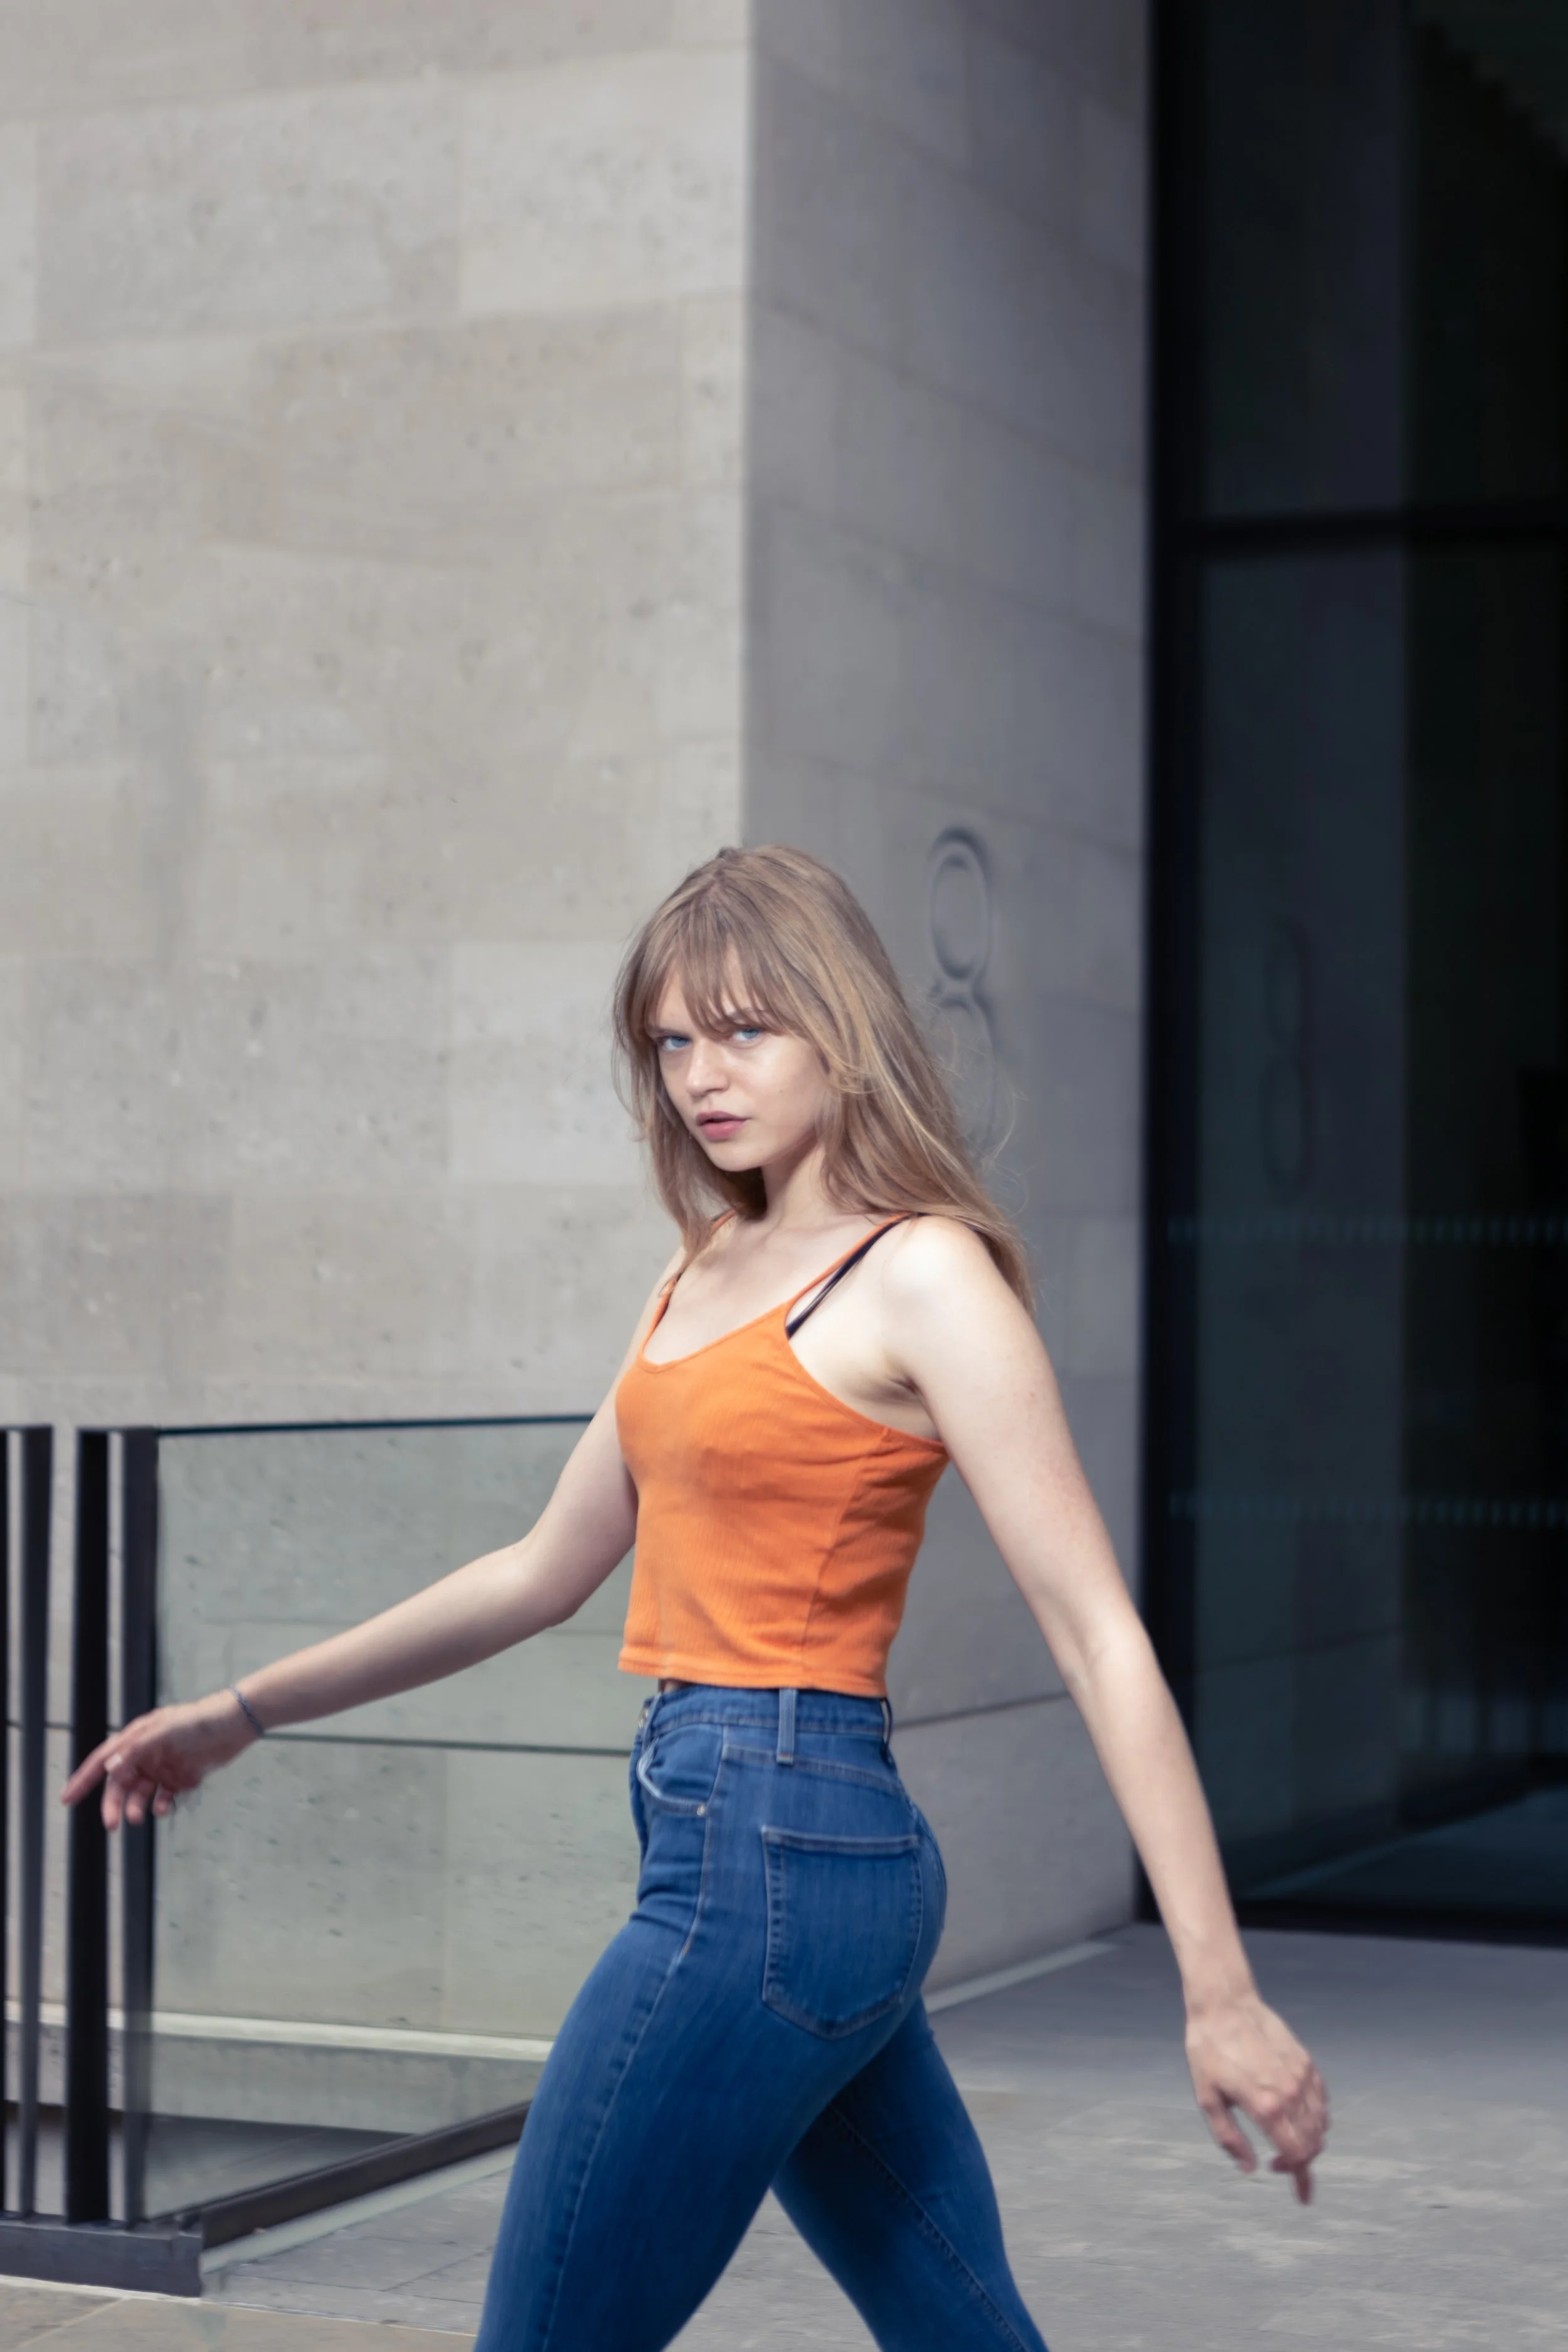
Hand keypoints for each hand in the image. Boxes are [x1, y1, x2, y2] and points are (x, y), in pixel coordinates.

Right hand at [59, 1690, 258, 1828]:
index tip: (67, 1799)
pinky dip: (160, 1807)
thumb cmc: (198, 1720)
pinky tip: (163, 1809)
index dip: (84, 1779)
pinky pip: (164, 1798)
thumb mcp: (164, 1731)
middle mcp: (147, 1754)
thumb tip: (111, 1768)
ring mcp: (164, 1767)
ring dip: (135, 1807)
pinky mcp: (182, 1778)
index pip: (103, 1760)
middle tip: (111, 1824)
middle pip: (120, 1784)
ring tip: (138, 1818)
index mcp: (137, 1738)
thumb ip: (136, 1750)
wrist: (234, 1724)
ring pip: (140, 1794)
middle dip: (113, 1804)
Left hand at [1185, 1991, 1327, 2202]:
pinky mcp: (1305, 2061)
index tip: (1292, 2187)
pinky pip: (1321, 2100)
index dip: (1297, 2177)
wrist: (1224, 2004)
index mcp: (1266, 2107)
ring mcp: (1302, 2076)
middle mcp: (1290, 2094)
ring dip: (1310, 2141)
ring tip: (1287, 2143)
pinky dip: (1316, 2117)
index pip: (1297, 2156)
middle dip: (1302, 2163)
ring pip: (1321, 2124)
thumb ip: (1228, 2138)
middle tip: (1279, 2165)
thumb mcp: (1207, 2098)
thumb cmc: (1209, 2050)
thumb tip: (1250, 2168)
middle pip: (1313, 2144)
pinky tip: (1297, 2117)